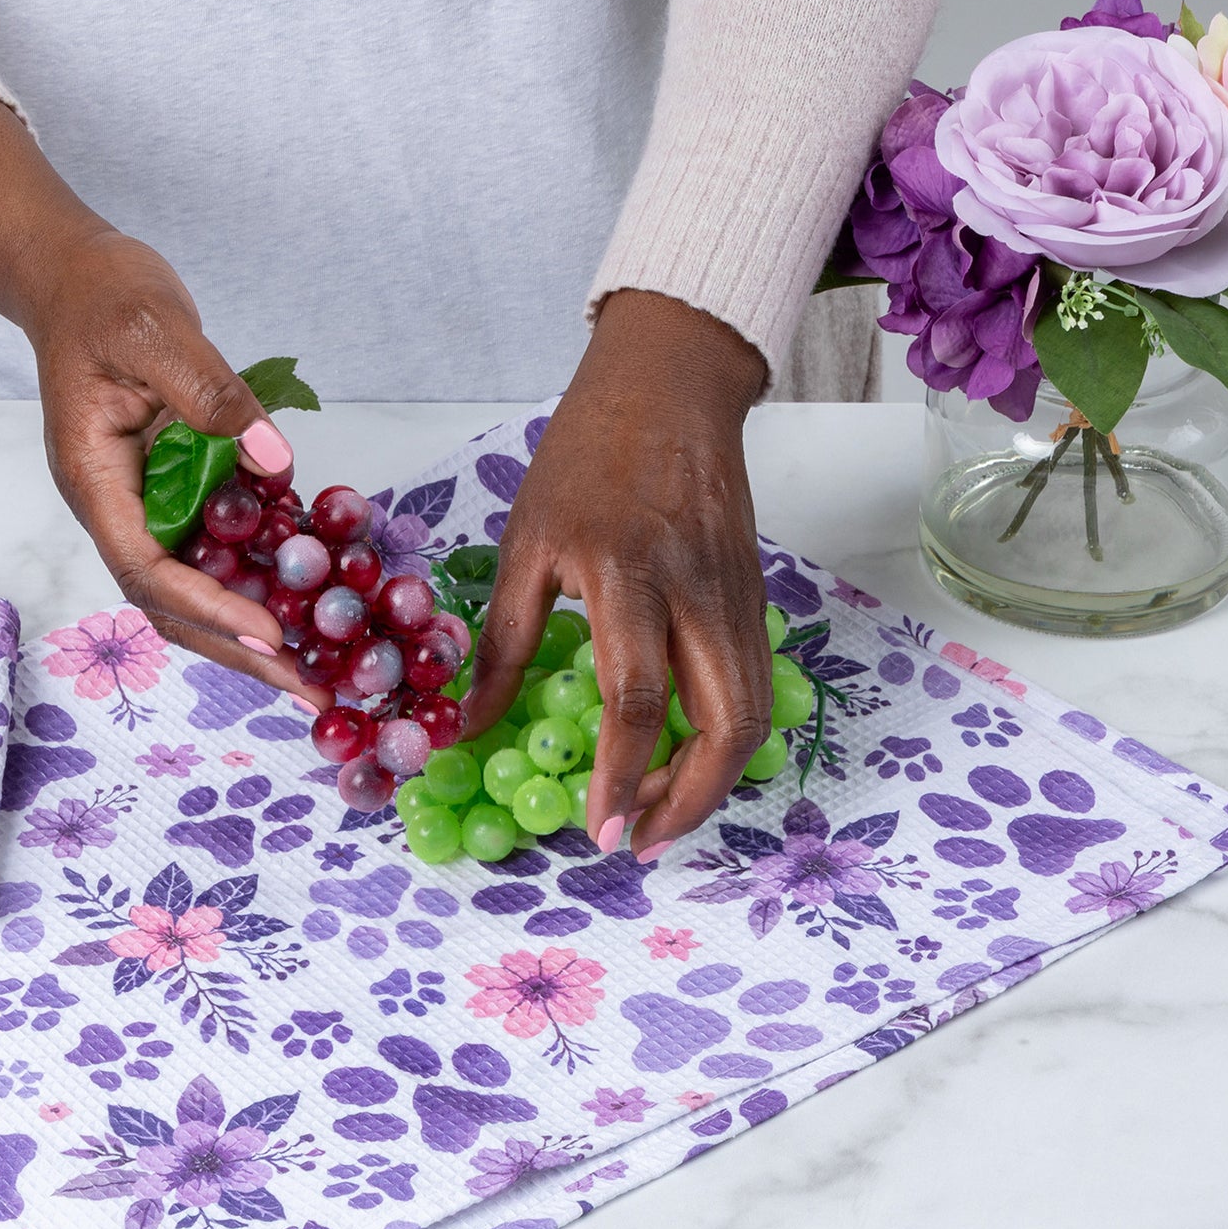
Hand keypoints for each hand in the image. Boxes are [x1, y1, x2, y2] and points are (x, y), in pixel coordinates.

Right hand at [0, 99, 328, 707]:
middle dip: (235, 649)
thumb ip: (211, 394)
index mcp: (93, 480)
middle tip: (306, 688)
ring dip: (248, 631)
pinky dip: (257, 579)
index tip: (267, 634)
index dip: (206, 606)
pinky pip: (214, 548)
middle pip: (169, 603)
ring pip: (190, 589)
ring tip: (313, 670)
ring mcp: (143, 503)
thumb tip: (272, 460)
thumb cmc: (101, 296)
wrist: (74, 275)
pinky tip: (310, 601)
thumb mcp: (157, 331)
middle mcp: (115, 506)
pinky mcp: (172, 489)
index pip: (146, 567)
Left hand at [460, 289, 772, 861]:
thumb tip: (472, 724)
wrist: (671, 386)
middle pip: (725, 725)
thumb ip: (504, 641)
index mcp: (628, 576)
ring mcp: (738, 598)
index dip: (623, 776)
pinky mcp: (755, 598)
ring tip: (660, 814)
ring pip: (753, 713)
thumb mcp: (526, 542)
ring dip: (713, 779)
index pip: (638, 700)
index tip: (602, 831)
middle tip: (639, 842)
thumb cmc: (587, 457)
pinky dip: (725, 736)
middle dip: (689, 801)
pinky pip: (753, 684)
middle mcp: (698, 595)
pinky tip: (685, 758)